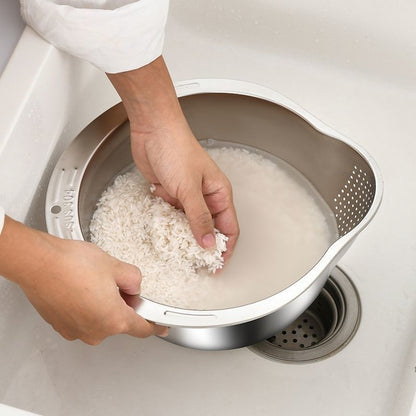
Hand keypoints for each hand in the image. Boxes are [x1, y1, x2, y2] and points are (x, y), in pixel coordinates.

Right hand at [0, 217, 167, 344]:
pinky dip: (86, 306)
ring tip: (93, 281)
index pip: (143, 328)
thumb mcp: (116, 266)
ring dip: (103, 304)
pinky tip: (81, 287)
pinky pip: (83, 318)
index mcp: (114, 320)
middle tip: (116, 282)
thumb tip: (134, 286)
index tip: (161, 326)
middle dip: (123, 304)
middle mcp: (95, 331)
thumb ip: (134, 280)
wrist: (38, 263)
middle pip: (120, 322)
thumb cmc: (72, 265)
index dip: (155, 325)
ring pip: (100, 319)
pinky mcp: (61, 326)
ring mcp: (76, 330)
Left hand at [107, 57, 239, 258]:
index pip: (228, 228)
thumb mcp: (189, 189)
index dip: (225, 249)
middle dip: (202, 246)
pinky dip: (167, 224)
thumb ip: (199, 218)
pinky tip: (162, 229)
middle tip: (194, 264)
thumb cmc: (176, 150)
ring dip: (182, 236)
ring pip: (189, 224)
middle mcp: (206, 197)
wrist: (152, 131)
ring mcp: (187, 196)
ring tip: (175, 250)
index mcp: (219, 194)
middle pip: (209, 229)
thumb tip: (208, 245)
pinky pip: (172, 216)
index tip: (216, 267)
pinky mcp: (171, 194)